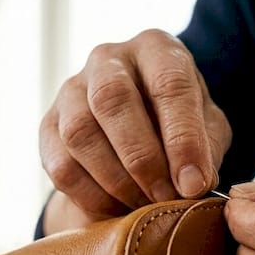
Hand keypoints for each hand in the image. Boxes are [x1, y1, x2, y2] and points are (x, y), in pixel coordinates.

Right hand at [39, 29, 231, 225]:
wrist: (133, 131)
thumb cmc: (176, 124)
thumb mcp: (206, 126)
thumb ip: (205, 149)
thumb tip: (192, 183)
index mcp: (155, 48)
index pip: (168, 83)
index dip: (183, 138)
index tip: (194, 183)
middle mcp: (108, 59)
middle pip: (113, 100)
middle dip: (142, 158)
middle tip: (165, 197)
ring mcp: (71, 90)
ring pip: (80, 133)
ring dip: (115, 180)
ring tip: (143, 204)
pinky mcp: (48, 125)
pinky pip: (61, 165)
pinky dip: (91, 195)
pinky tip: (116, 206)